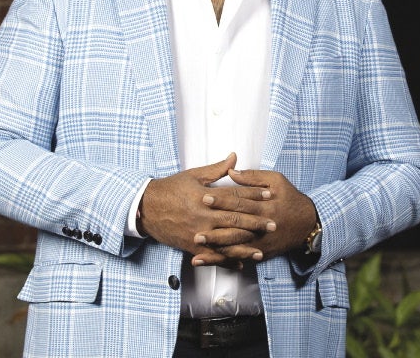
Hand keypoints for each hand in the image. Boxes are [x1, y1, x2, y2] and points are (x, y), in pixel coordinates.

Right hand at [138, 153, 275, 267]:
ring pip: (227, 241)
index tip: (270, 195)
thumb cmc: (170, 189)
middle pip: (235, 219)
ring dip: (246, 245)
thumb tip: (234, 158)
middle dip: (256, 222)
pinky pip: (213, 256)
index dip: (254, 194)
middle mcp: (203, 216)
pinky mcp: (192, 247)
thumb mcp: (193, 176)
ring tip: (262, 248)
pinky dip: (227, 260)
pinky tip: (241, 262)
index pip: (235, 195)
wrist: (145, 208)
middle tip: (273, 224)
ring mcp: (198, 233)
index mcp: (205, 196)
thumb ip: (216, 169)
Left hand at [194, 166, 317, 264]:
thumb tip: (231, 171)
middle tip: (194, 226)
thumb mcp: (276, 181)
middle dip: (214, 227)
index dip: (222, 200)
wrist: (308, 223)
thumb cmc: (290, 198)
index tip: (204, 197)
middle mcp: (263, 226)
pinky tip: (205, 260)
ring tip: (196, 244)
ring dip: (215, 246)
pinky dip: (221, 260)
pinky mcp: (260, 253)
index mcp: (266, 206)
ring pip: (235, 246)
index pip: (240, 202)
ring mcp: (261, 242)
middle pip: (236, 226)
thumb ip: (253, 177)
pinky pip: (238, 258)